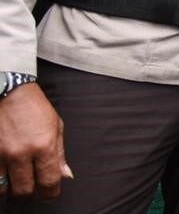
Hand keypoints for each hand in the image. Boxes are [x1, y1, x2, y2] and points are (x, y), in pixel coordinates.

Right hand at [0, 83, 66, 199]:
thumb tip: (65, 176)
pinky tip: (4, 169)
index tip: (50, 193)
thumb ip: (59, 154)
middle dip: (30, 191)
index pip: (49, 182)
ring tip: (16, 176)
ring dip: (10, 186)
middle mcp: (21, 153)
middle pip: (24, 190)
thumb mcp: (55, 126)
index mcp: (43, 146)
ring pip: (3, 188)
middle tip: (32, 185)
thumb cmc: (33, 107)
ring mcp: (0, 154)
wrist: (7, 91)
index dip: (50, 193)